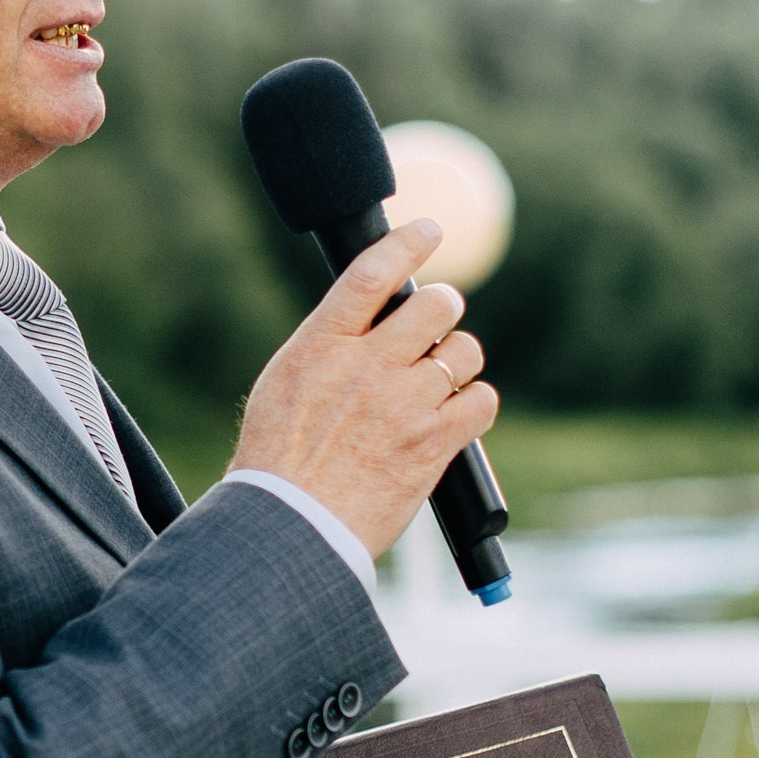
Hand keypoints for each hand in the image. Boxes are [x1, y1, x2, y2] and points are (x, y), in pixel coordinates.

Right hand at [230, 215, 496, 557]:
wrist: (289, 527)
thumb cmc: (277, 463)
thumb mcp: (283, 386)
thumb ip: (327, 348)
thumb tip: (367, 322)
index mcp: (321, 346)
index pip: (371, 273)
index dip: (406, 244)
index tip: (427, 230)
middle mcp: (366, 367)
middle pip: (436, 305)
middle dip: (443, 310)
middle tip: (435, 328)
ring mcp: (403, 405)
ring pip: (465, 351)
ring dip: (458, 362)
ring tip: (437, 384)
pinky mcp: (433, 444)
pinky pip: (482, 401)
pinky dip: (474, 405)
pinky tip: (453, 417)